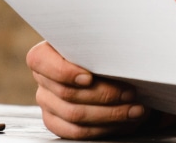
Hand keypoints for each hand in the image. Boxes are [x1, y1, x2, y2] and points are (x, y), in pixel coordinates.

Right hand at [26, 41, 149, 138]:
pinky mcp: (56, 122)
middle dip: (104, 94)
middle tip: (131, 92)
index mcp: (46, 53)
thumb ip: (100, 47)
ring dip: (111, 114)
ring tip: (136, 109)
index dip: (64, 72)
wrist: (109, 68)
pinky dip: (105, 128)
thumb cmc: (105, 52)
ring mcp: (48, 102)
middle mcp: (43, 79)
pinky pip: (77, 132)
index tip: (89, 77)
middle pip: (67, 92)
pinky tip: (125, 122)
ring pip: (75, 115)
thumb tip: (118, 55)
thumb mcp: (101, 43)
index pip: (40, 61)